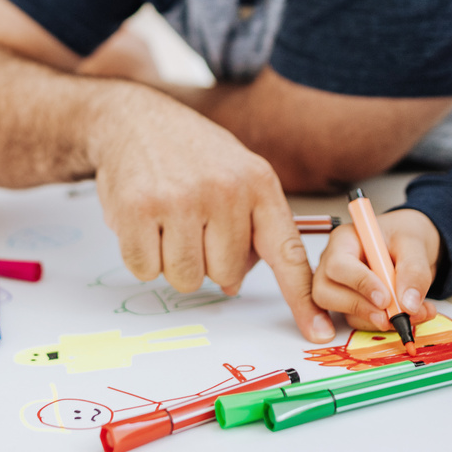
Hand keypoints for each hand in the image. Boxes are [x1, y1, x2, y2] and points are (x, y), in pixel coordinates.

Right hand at [92, 100, 334, 342]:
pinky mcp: (139, 210)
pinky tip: (144, 221)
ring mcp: (180, 200)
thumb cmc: (189, 153)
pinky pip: (145, 269)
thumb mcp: (237, 173)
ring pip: (186, 279)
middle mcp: (224, 191)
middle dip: (206, 261)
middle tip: (192, 225)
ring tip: (167, 221)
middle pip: (225, 276)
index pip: (288, 253)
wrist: (133, 119)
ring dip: (172, 261)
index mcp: (258, 183)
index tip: (319, 333)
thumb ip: (250, 224)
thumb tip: (235, 281)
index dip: (302, 299)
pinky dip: (141, 255)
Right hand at [312, 208, 439, 331]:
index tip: (386, 299)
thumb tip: (409, 304)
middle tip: (393, 315)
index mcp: (344, 241)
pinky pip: (359, 322)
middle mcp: (333, 265)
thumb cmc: (403, 237)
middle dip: (361, 308)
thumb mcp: (415, 244)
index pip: (338, 265)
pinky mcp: (350, 306)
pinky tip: (408, 317)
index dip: (360, 284)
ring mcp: (338, 288)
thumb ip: (414, 271)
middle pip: (326, 293)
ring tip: (413, 314)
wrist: (410, 248)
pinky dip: (384, 325)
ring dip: (378, 320)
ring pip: (342, 312)